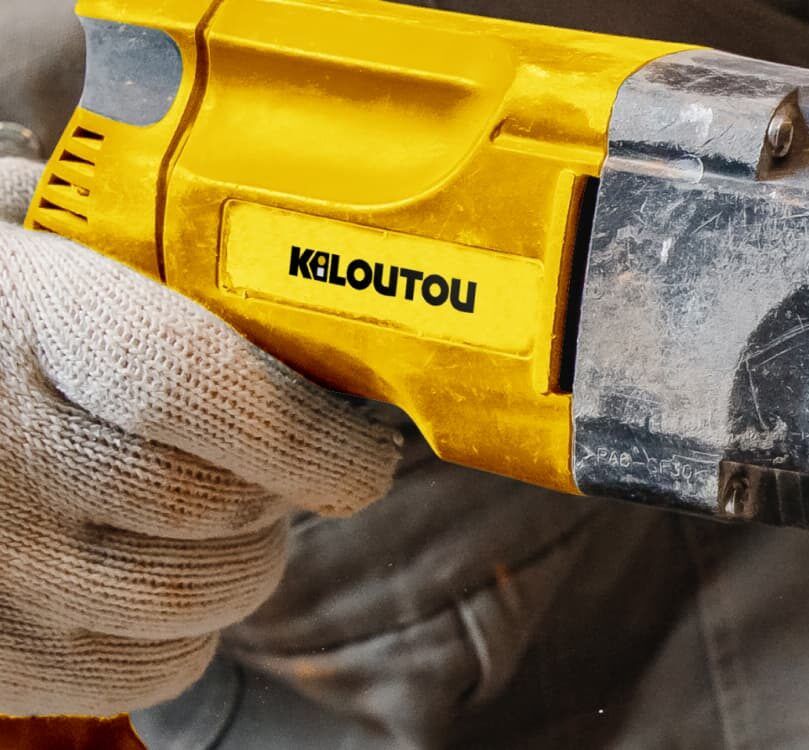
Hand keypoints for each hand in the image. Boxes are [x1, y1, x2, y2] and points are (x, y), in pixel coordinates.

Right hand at [0, 153, 399, 715]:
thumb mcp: (15, 240)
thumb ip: (113, 229)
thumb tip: (260, 228)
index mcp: (22, 323)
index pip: (197, 390)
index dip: (308, 431)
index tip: (362, 444)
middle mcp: (7, 457)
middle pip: (220, 507)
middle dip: (285, 492)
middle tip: (287, 467)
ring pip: (204, 595)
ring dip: (242, 558)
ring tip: (213, 515)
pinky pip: (152, 667)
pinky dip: (183, 632)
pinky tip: (151, 576)